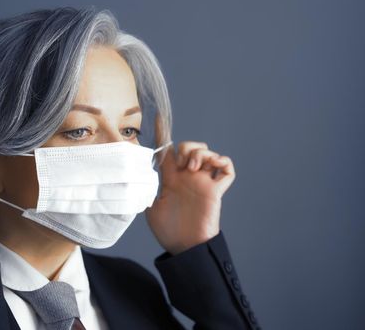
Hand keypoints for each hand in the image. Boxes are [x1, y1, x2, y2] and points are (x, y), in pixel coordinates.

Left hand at [145, 120, 235, 254]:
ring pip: (209, 153)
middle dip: (187, 146)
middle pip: (191, 147)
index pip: (167, 151)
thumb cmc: (169, 230)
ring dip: (200, 153)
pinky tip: (211, 167)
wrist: (185, 247)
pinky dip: (222, 162)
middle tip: (181, 163)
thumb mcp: (150, 206)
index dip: (163, 133)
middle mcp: (188, 177)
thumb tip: (137, 172)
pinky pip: (227, 169)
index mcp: (171, 179)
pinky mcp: (216, 190)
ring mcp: (203, 182)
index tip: (159, 118)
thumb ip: (146, 187)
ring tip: (191, 168)